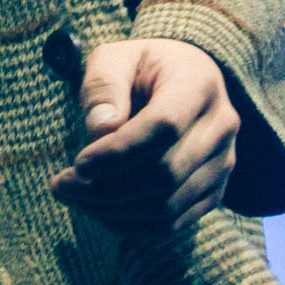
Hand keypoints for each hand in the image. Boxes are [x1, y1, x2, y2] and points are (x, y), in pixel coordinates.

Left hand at [49, 36, 237, 238]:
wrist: (184, 80)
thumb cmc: (141, 68)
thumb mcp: (115, 58)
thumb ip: (104, 86)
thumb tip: (100, 131)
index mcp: (198, 84)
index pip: (165, 127)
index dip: (119, 152)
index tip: (78, 163)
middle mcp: (220, 127)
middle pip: (166, 174)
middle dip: (107, 188)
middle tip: (61, 186)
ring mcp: (223, 163)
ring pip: (169, 206)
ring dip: (113, 212)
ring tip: (73, 197)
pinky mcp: (215, 192)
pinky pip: (174, 224)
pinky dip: (131, 226)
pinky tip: (98, 211)